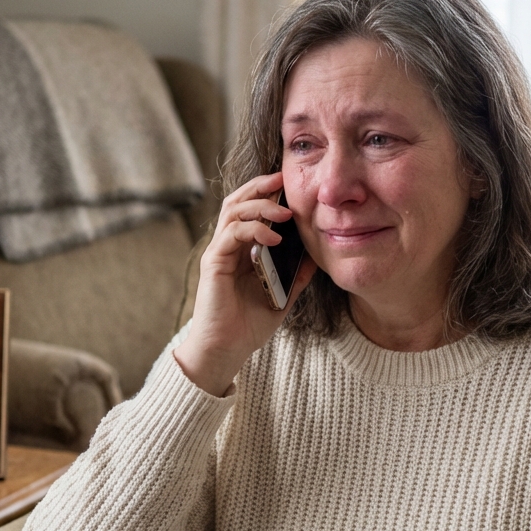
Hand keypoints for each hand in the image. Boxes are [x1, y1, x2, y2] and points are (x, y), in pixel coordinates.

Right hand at [174, 173, 316, 395]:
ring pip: (232, 211)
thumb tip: (317, 256)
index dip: (266, 192)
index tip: (290, 184)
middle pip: (237, 200)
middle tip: (283, 180)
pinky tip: (274, 238)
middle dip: (260, 186)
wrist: (226, 350)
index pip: (249, 208)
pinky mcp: (213, 264)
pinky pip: (230, 235)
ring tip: (285, 212)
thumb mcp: (282, 295)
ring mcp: (219, 252)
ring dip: (260, 206)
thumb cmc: (248, 325)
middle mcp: (227, 245)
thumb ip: (296, 274)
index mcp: (241, 249)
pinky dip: (253, 230)